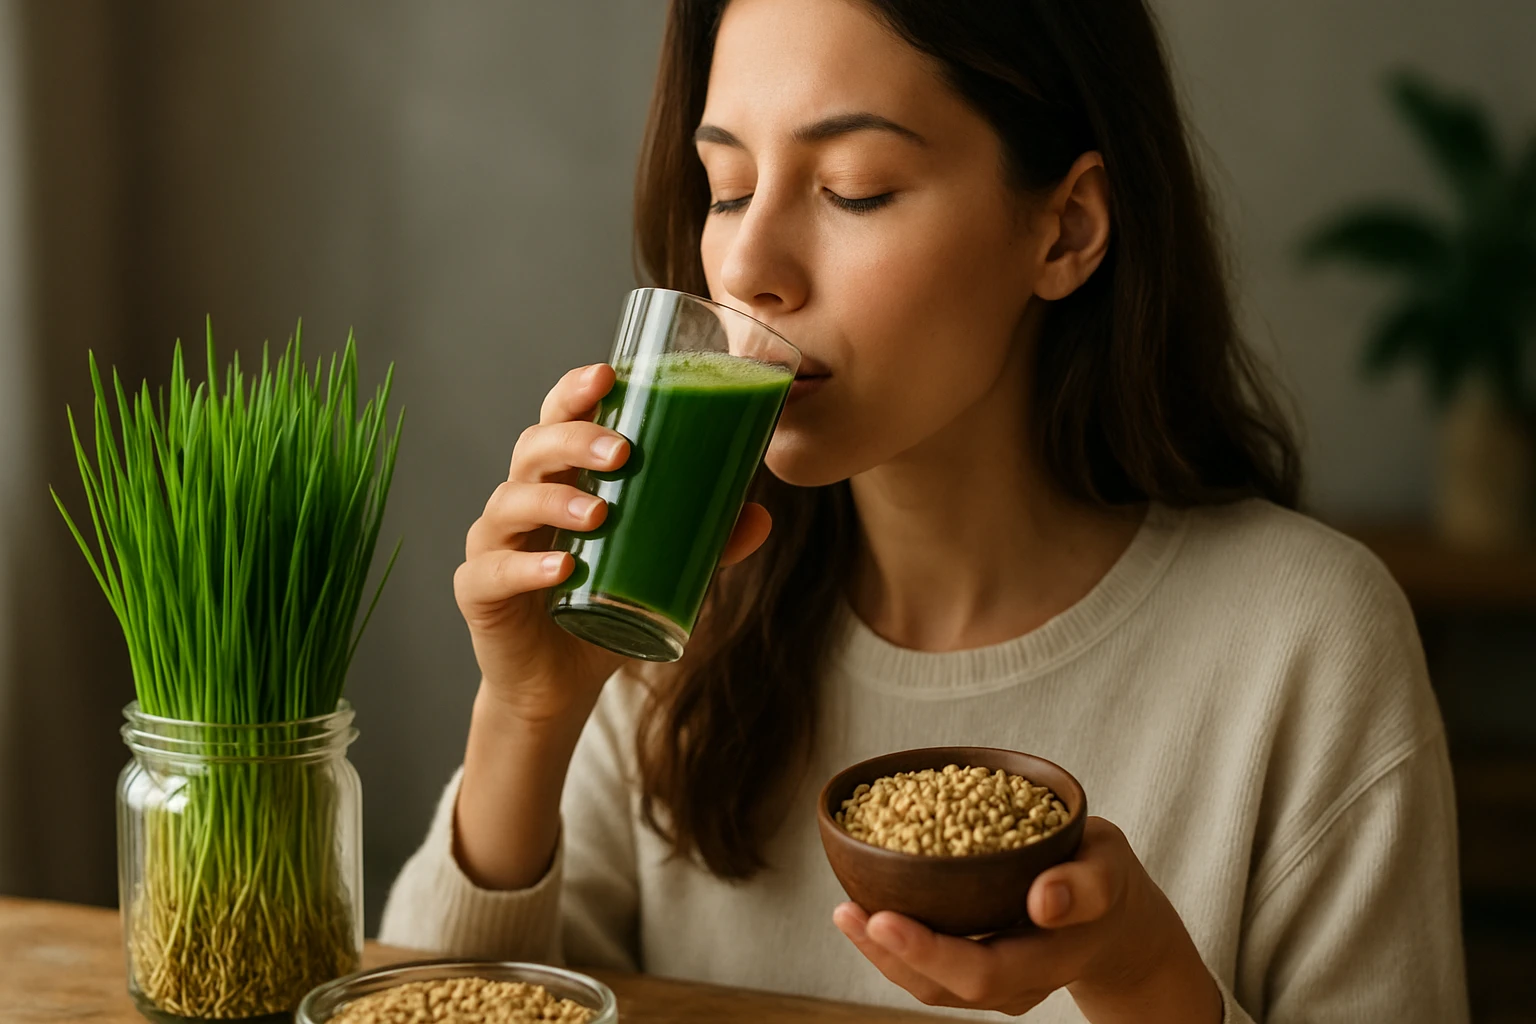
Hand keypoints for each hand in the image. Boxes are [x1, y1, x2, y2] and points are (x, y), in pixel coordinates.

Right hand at [454, 363, 773, 726]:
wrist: (558, 684)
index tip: (608, 375)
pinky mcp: (478, 591)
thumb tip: (760, 515)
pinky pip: (493, 570)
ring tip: (599, 513)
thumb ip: (706, 544)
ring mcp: (494, 544)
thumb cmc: (602, 608)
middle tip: (621, 453)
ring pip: (510, 502)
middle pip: (533, 448)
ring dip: (554, 500)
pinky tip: (561, 568)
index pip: (559, 419)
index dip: (575, 392)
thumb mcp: (661, 571)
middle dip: (574, 440)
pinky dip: (527, 566)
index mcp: (560, 480)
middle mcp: (521, 500)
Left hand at [832, 817, 1222, 1022]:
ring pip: (930, 985)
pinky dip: (893, 945)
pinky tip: (863, 910)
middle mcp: (1018, 982)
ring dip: (881, 953)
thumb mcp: (1110, 865)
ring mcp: (995, 982)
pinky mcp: (977, 968)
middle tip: (847, 912)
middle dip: (889, 955)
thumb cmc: (1106, 880)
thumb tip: (1044, 899)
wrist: (1115, 923)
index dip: (929, 951)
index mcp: (1050, 956)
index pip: (983, 971)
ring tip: (845, 913)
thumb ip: (1087, 883)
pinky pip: (930, 970)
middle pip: (945, 987)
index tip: (883, 917)